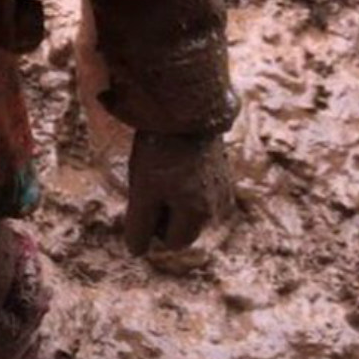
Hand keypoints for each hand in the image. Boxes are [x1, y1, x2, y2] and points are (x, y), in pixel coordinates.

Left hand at [124, 130, 230, 254]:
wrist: (185, 105)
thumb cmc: (160, 149)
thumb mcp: (143, 190)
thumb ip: (140, 225)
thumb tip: (136, 253)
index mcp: (199, 214)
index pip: (172, 242)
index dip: (152, 224)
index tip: (143, 196)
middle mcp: (217, 205)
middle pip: (184, 225)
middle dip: (164, 211)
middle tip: (150, 180)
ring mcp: (222, 185)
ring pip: (190, 204)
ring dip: (174, 194)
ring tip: (162, 165)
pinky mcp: (222, 168)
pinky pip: (199, 185)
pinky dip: (186, 179)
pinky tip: (175, 157)